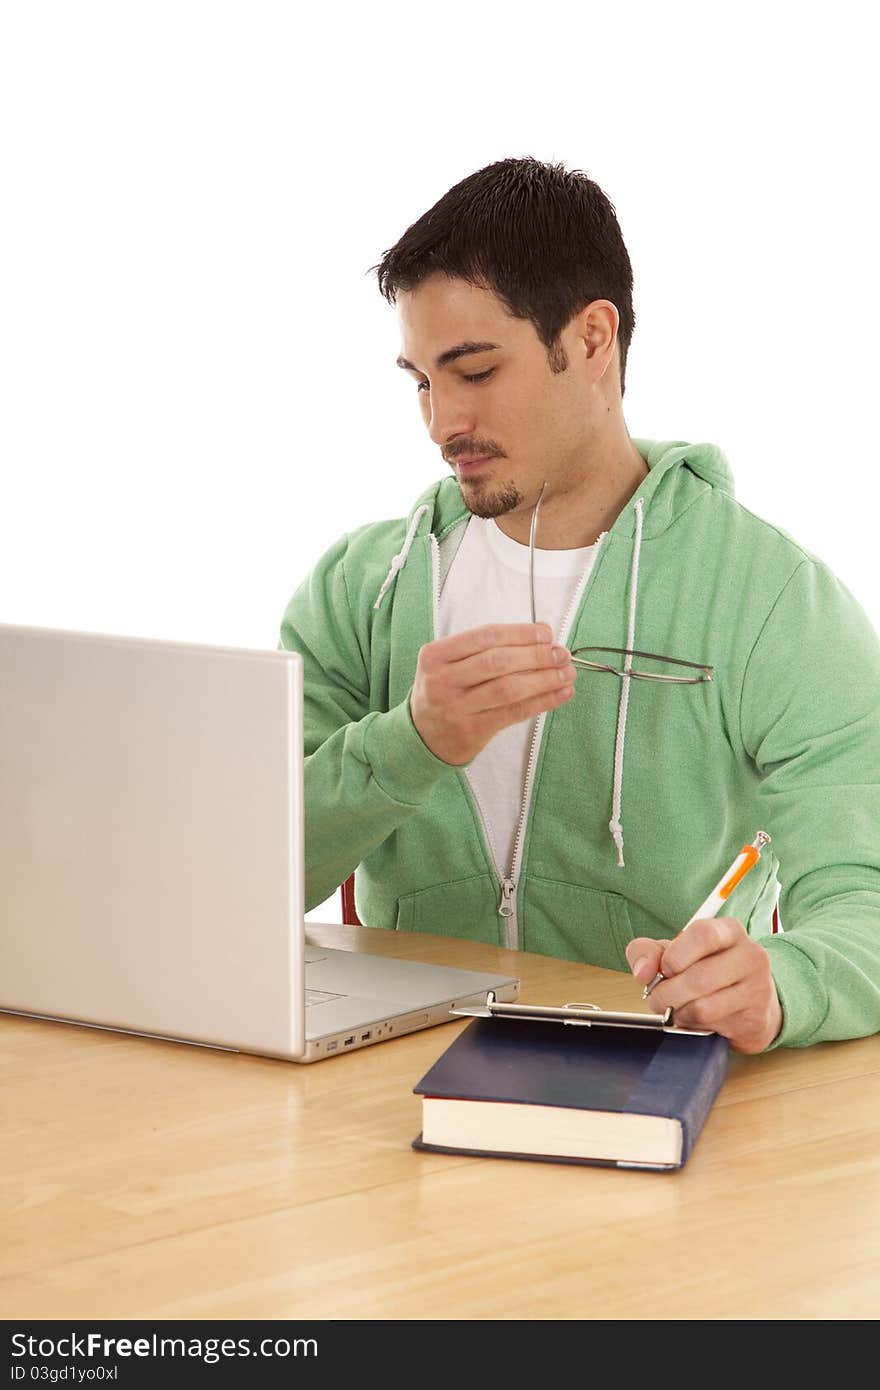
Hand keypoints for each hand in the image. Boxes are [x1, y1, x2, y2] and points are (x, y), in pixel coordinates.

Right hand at [410, 622, 575, 764]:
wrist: (422, 736)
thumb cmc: (446, 692)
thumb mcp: (449, 664)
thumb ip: (486, 649)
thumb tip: (542, 635)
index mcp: (435, 655)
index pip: (485, 636)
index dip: (520, 633)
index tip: (546, 634)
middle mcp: (442, 681)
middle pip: (498, 661)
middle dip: (536, 655)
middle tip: (562, 654)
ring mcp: (455, 708)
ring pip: (509, 688)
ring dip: (544, 679)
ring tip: (567, 673)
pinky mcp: (472, 732)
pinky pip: (514, 713)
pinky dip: (543, 701)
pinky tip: (561, 694)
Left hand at [625, 917, 782, 1053]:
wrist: (748, 1006)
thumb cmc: (706, 972)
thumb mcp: (674, 953)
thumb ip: (647, 952)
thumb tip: (642, 972)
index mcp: (729, 930)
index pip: (703, 934)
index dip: (675, 956)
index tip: (665, 969)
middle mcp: (750, 955)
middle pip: (698, 977)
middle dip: (666, 993)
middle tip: (658, 997)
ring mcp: (757, 988)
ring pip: (702, 1006)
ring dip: (677, 1011)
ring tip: (676, 1007)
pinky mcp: (755, 1018)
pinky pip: (710, 1025)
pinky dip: (692, 1024)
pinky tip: (695, 1018)